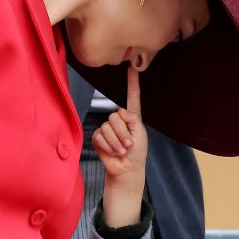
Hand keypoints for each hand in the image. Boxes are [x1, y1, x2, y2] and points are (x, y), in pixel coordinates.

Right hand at [92, 66, 147, 227]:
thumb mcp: (140, 135)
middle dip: (122, 133)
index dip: (132, 83)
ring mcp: (107, 128)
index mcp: (132, 117)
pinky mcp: (98, 137)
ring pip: (107, 127)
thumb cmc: (136, 154)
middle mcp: (119, 120)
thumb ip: (132, 119)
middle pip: (115, 117)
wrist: (126, 170)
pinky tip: (112, 152)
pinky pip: (100, 136)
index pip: (132, 97)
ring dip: (116, 142)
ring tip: (121, 150)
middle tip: (128, 145)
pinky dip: (108, 146)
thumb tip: (119, 111)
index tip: (133, 68)